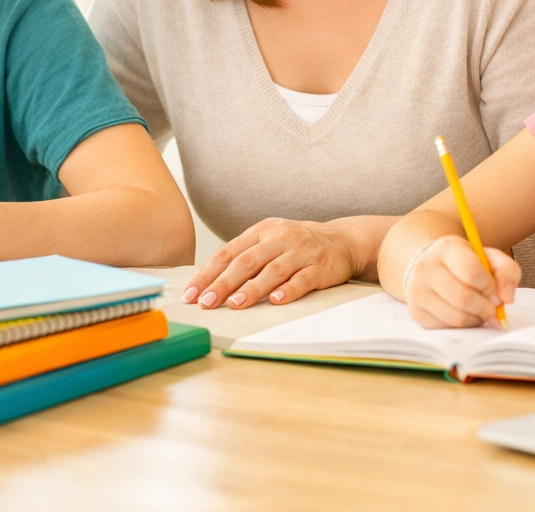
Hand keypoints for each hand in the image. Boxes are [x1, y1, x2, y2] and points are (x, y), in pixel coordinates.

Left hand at [183, 218, 360, 309]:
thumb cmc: (297, 245)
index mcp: (262, 230)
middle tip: (207, 302)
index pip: (228, 253)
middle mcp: (280, 238)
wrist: (342, 240)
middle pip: (247, 261)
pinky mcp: (320, 266)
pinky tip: (276, 301)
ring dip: (252, 288)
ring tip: (236, 304)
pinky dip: (289, 290)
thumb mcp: (269, 241)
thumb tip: (209, 283)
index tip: (192, 294)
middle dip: (224, 283)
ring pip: (273, 270)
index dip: (208, 274)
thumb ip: (245, 257)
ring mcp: (301, 251)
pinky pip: (302, 279)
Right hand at [402, 235, 518, 328]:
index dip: (489, 287)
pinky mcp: (416, 312)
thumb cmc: (466, 263)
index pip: (471, 272)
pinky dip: (463, 326)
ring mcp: (417, 291)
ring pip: (456, 317)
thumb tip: (506, 299)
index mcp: (446, 248)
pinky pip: (447, 328)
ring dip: (476, 319)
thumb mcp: (489, 257)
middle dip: (486, 308)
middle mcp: (426, 267)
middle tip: (493, 308)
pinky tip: (465, 314)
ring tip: (480, 310)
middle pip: (463, 298)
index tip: (496, 293)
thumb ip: (507, 272)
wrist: (431, 266)